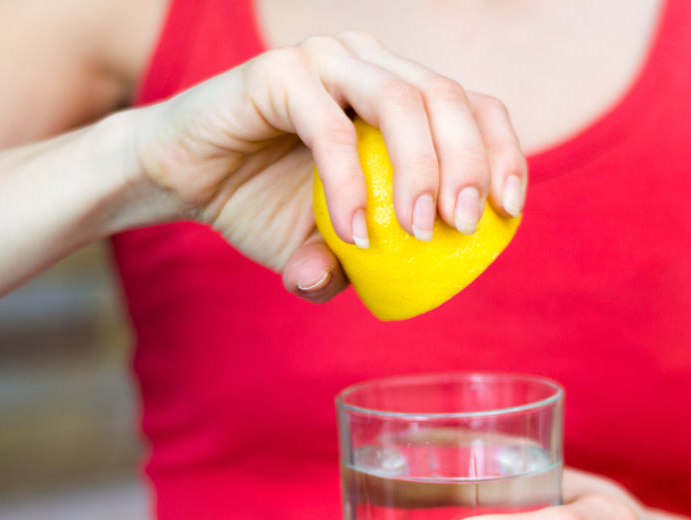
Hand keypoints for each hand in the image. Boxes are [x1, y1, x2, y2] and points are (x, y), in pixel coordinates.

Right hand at [132, 32, 525, 301]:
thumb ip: (362, 267)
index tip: (508, 209)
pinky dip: (351, 184)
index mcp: (399, 93)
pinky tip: (353, 232)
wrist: (182, 179)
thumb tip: (377, 286)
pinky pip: (331, 127)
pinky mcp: (279, 73)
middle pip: (448, 97)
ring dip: (420, 169)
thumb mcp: (327, 247)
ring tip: (417, 232)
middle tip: (460, 225)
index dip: (502, 151)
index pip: (473, 106)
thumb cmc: (263, 205)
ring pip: (401, 100)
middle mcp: (371, 65)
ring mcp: (327, 62)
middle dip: (467, 164)